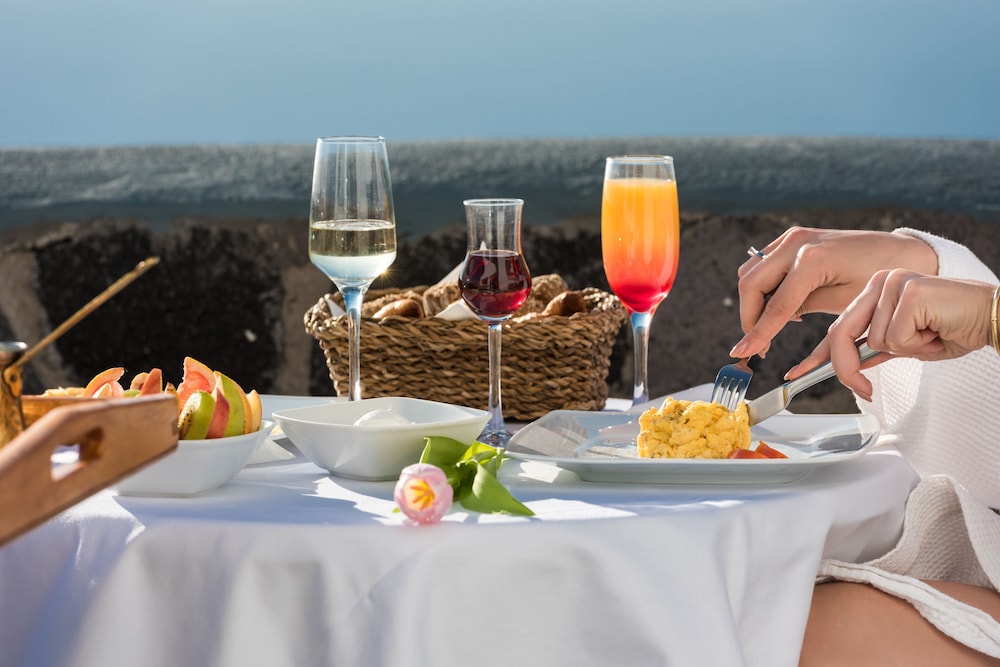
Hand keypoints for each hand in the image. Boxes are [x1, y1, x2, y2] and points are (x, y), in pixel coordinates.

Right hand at [729, 227, 937, 358]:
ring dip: (754, 300)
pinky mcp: (795, 237)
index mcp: (812, 260)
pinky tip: (782, 303)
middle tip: (758, 344)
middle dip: (749, 317)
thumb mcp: (844, 301)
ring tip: (772, 325)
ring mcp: (793, 237)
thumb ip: (803, 307)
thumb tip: (772, 321)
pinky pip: (762, 262)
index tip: (742, 352)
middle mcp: (797, 243)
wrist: (904, 252)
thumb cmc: (881, 276)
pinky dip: (764, 285)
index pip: (775, 305)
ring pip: (750, 272)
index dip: (757, 333)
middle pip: (751, 284)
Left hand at [786, 270, 994, 400]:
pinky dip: (917, 344)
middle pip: (842, 332)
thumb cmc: (955, 328)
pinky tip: (936, 329)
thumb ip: (876, 350)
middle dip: (847, 368)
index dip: (817, 355)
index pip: (838, 327)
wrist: (994, 317)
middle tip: (864, 390)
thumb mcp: (907, 345)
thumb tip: (848, 365)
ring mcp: (892, 283)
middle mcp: (878, 282)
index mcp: (874, 293)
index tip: (795, 375)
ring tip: (930, 335)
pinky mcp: (908, 291)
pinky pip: (895, 337)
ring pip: (874, 339)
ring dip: (905, 349)